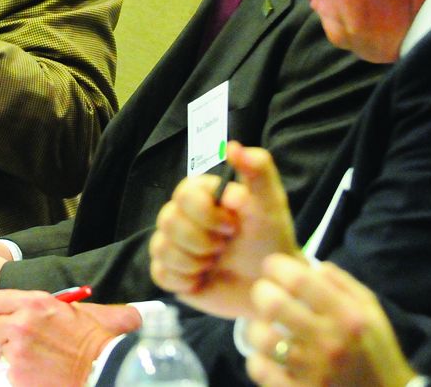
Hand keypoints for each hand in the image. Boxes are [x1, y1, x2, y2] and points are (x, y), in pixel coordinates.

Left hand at [0, 292, 141, 386]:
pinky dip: (20, 372)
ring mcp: (17, 350)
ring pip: (0, 349)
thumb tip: (9, 316)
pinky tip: (39, 369)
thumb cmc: (85, 336)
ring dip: (11, 353)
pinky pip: (10, 371)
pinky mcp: (18, 374)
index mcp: (33, 303)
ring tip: (36, 356)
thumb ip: (31, 308)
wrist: (99, 364)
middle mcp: (21, 324)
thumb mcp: (60, 308)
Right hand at [149, 143, 298, 318]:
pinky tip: (203, 279)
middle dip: (201, 241)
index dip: (206, 214)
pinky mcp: (169, 272)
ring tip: (214, 263)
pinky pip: (159, 274)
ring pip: (160, 248)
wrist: (269, 283)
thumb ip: (258, 170)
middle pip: (167, 221)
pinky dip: (185, 281)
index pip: (183, 195)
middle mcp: (182, 214)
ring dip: (194, 262)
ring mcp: (172, 243)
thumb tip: (232, 146)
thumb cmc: (270, 239)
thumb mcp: (271, 204)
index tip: (232, 226)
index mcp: (201, 193)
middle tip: (223, 247)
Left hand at [243, 255, 415, 386]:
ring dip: (256, 328)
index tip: (272, 268)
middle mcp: (328, 342)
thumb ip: (343, 284)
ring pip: (262, 338)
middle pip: (273, 304)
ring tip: (263, 327)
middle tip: (264, 295)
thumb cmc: (376, 353)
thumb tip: (312, 265)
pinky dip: (257, 360)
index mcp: (347, 317)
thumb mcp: (371, 312)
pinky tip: (266, 356)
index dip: (276, 267)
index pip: (299, 279)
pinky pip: (261, 370)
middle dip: (261, 292)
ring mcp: (312, 371)